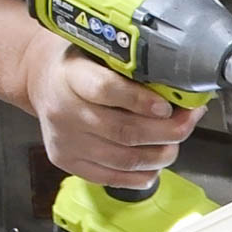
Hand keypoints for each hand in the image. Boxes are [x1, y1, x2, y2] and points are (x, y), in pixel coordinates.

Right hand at [21, 32, 204, 189]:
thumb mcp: (102, 53)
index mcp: (72, 75)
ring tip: (175, 143)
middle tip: (188, 122)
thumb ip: (135, 70)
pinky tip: (156, 164)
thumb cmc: (84, 65)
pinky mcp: (67, 161)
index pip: (106, 90)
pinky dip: (142, 175)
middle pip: (124, 131)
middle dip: (167, 131)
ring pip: (124, 159)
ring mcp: (65, 140)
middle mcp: (64, 111)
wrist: (43, 81)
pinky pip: (112, 178)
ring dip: (161, 155)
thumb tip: (181, 90)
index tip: (167, 107)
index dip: (141, 101)